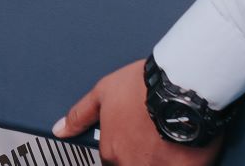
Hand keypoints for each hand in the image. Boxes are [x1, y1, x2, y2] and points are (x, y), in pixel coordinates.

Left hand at [53, 59, 221, 164]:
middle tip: (153, 136)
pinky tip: (184, 148)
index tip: (135, 136)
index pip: (112, 160)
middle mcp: (132, 165)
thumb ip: (80, 115)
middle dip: (141, 155)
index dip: (124, 146)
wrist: (181, 86)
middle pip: (132, 165)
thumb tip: (60, 129)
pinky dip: (180, 162)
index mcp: (112, 151)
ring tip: (168, 139)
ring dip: (158, 159)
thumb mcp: (103, 92)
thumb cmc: (143, 87)